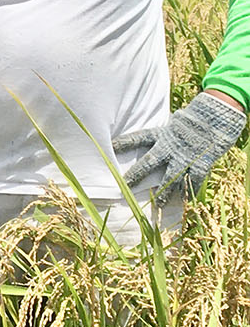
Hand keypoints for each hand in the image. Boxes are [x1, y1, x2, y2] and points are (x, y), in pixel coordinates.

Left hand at [114, 90, 245, 200]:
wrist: (216, 122)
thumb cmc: (190, 124)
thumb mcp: (171, 125)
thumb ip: (159, 134)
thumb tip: (139, 135)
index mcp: (162, 135)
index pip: (138, 138)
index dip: (124, 143)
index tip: (109, 148)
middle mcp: (170, 148)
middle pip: (149, 163)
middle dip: (136, 175)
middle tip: (124, 185)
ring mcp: (184, 158)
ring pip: (170, 179)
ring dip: (163, 192)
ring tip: (156, 204)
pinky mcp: (199, 165)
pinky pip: (193, 182)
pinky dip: (188, 192)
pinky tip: (184, 201)